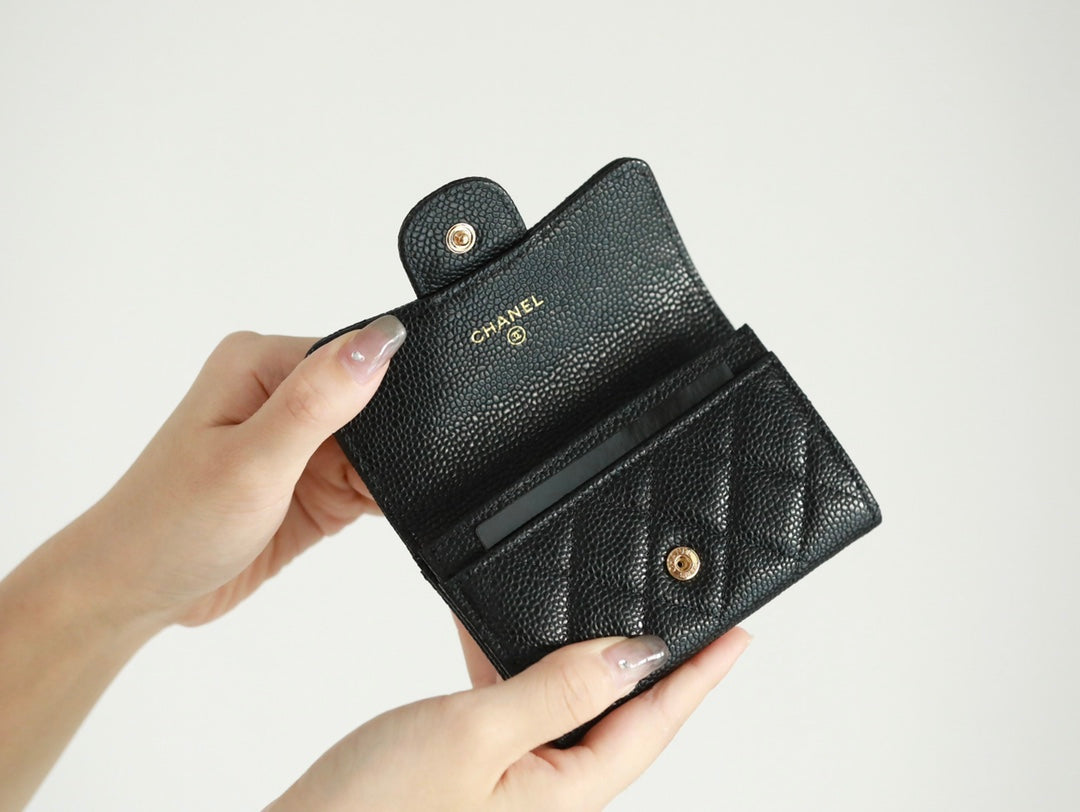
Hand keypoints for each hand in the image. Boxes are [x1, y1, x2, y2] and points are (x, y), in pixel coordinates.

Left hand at [83, 314, 406, 626]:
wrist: (135, 592)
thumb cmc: (171, 524)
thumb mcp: (252, 460)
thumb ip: (317, 401)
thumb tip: (381, 338)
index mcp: (261, 363)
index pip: (355, 359)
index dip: (387, 400)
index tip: (394, 444)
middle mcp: (281, 394)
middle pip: (374, 403)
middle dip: (389, 443)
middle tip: (366, 485)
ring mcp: (298, 441)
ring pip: (377, 447)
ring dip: (383, 475)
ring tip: (357, 503)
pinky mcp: (311, 482)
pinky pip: (368, 480)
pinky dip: (378, 498)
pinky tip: (369, 515)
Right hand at [269, 623, 751, 810]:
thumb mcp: (474, 733)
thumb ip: (557, 690)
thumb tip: (637, 657)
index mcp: (562, 795)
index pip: (653, 727)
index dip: (699, 679)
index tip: (738, 637)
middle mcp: (546, 800)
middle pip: (622, 726)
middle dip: (654, 671)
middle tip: (683, 620)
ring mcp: (510, 795)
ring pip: (571, 719)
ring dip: (588, 669)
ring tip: (601, 624)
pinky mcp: (475, 783)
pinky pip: (523, 721)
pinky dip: (525, 677)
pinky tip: (506, 653)